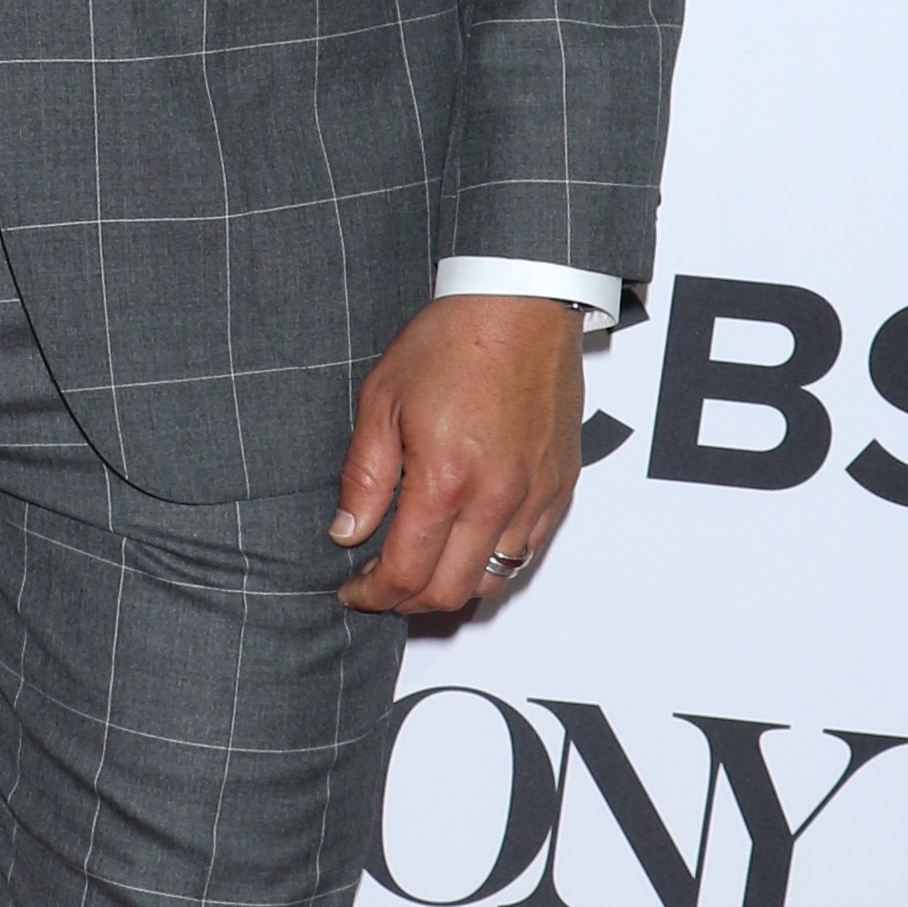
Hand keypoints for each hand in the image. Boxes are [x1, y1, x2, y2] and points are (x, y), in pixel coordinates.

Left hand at [331, 295, 583, 617]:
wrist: (521, 304)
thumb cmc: (452, 341)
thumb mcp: (382, 402)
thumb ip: (365, 478)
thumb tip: (347, 532)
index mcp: (446, 481)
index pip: (406, 573)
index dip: (372, 595)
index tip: (354, 591)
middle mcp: (497, 498)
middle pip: (451, 592)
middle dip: (408, 602)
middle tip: (381, 586)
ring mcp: (535, 495)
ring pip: (495, 578)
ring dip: (453, 586)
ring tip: (423, 567)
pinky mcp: (560, 485)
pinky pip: (528, 548)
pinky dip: (494, 560)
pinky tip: (466, 541)